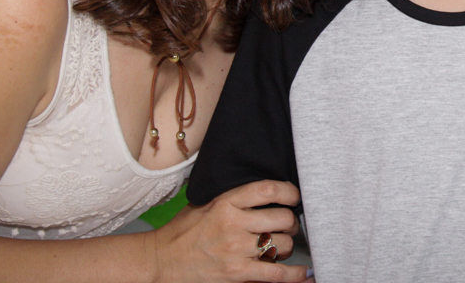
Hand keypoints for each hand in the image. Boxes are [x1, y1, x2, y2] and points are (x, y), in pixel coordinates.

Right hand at [153, 180, 310, 282]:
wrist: (161, 261)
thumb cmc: (183, 232)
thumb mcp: (206, 204)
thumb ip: (234, 198)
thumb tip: (267, 193)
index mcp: (225, 202)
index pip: (268, 190)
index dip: (289, 192)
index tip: (294, 196)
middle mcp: (233, 224)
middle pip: (282, 218)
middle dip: (291, 222)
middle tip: (287, 226)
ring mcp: (236, 250)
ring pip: (283, 244)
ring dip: (288, 246)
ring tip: (281, 247)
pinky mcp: (237, 274)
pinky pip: (276, 274)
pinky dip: (294, 274)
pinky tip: (303, 272)